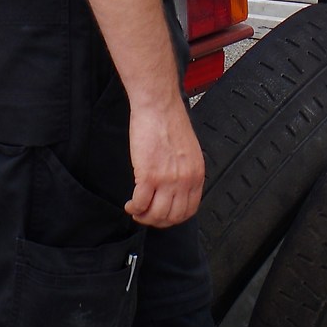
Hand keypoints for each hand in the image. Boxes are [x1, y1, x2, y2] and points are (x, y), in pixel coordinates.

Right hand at [125, 96, 205, 228]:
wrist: (158, 105)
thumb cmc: (169, 121)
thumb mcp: (187, 151)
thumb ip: (184, 171)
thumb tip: (175, 188)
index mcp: (196, 174)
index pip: (189, 210)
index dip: (173, 218)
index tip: (163, 216)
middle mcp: (185, 180)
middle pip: (172, 217)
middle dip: (157, 221)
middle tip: (147, 216)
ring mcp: (167, 180)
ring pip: (156, 215)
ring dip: (144, 217)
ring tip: (136, 211)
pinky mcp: (148, 175)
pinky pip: (140, 203)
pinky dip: (133, 208)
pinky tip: (130, 204)